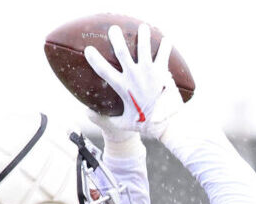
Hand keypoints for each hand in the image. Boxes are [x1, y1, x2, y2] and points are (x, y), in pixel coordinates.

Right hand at [84, 24, 183, 138]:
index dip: (94, 58)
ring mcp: (148, 72)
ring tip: (142, 27)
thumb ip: (108, 119)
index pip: (103, 70)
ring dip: (143, 36)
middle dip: (116, 38)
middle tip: (113, 29)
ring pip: (144, 48)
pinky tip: (166, 39)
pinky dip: (165, 46)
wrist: (166, 123)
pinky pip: (163, 54)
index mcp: (122, 87)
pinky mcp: (162, 72)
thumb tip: (90, 115)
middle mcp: (134, 76)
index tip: (88, 49)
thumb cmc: (145, 124)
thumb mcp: (123, 124)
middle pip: (122, 52)